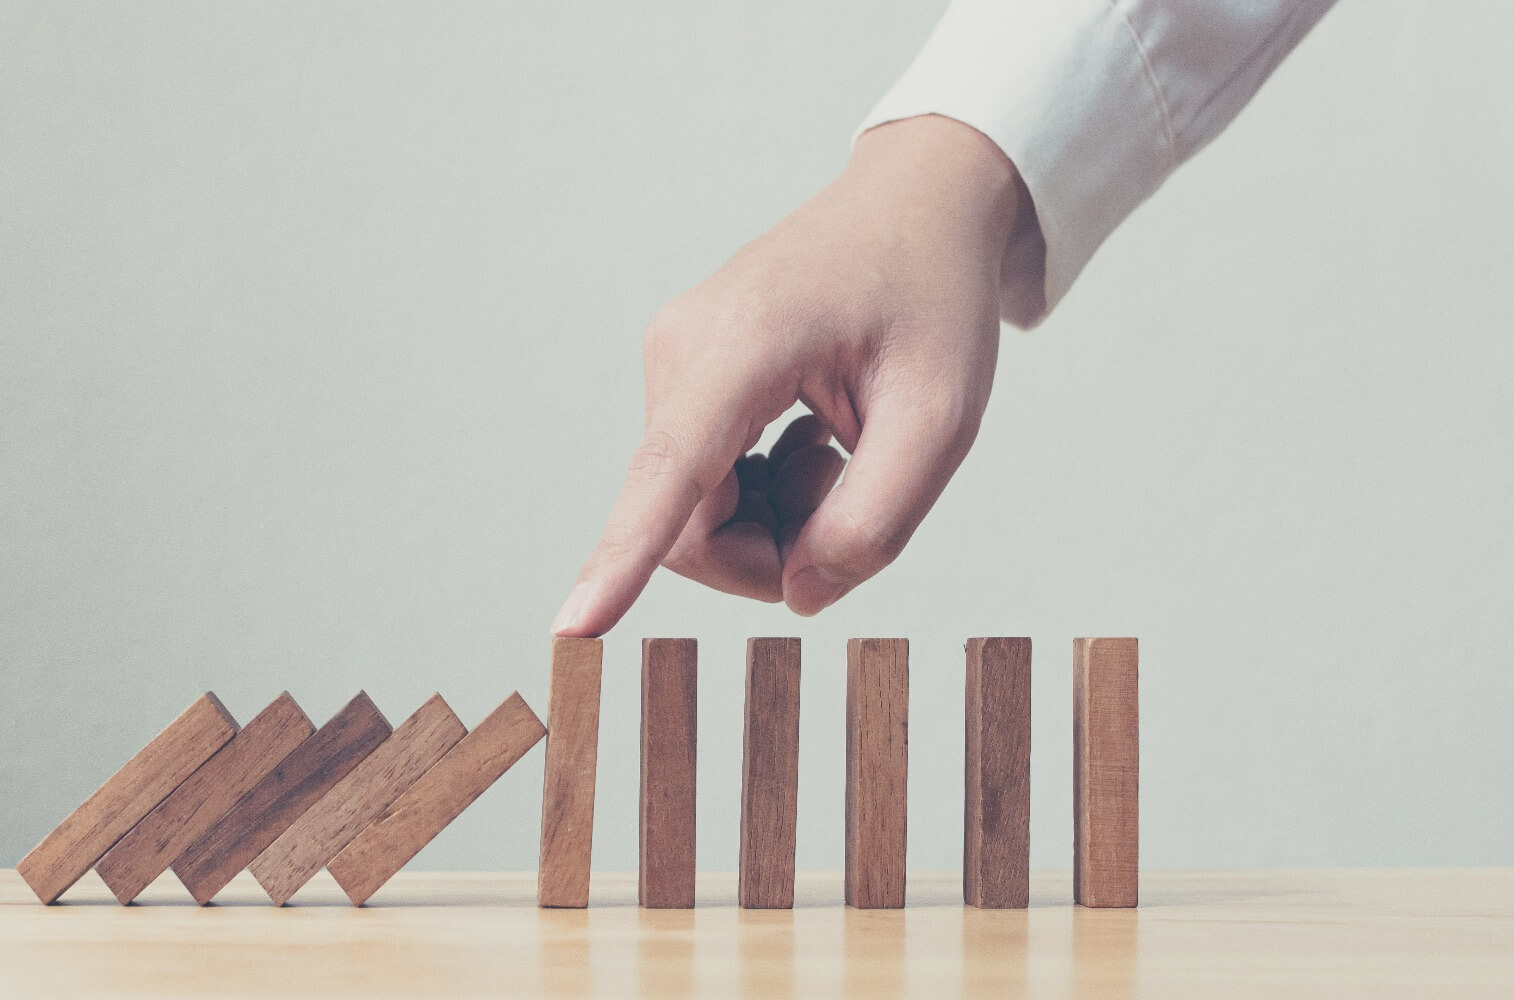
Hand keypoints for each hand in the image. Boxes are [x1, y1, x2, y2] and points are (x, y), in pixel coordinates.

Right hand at [552, 114, 1029, 636]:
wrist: (916, 204)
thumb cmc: (932, 295)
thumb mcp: (942, 417)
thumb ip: (874, 521)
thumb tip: (799, 594)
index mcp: (742, 345)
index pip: (669, 475)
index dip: (620, 562)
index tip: (570, 629)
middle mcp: (680, 352)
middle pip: (690, 524)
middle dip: (771, 552)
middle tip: (851, 501)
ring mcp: (671, 363)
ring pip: (694, 512)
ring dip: (774, 520)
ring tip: (838, 454)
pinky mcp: (680, 377)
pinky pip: (698, 483)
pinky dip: (761, 493)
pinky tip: (812, 441)